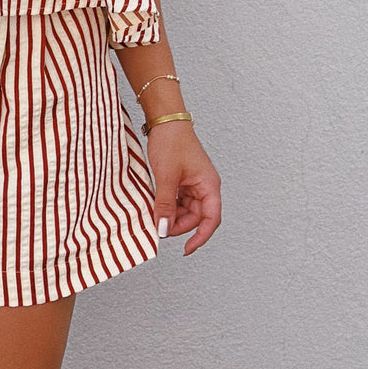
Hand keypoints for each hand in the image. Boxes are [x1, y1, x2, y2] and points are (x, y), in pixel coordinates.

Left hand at [146, 123, 220, 254]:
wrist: (164, 119)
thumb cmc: (171, 141)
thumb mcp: (166, 176)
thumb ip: (165, 204)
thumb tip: (163, 229)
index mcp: (209, 185)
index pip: (211, 219)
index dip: (200, 237)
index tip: (186, 249)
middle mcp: (205, 185)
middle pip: (197, 217)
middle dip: (179, 224)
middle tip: (160, 226)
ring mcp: (194, 183)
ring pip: (186, 210)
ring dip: (172, 215)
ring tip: (156, 213)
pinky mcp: (183, 179)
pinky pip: (179, 200)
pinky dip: (168, 205)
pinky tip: (156, 204)